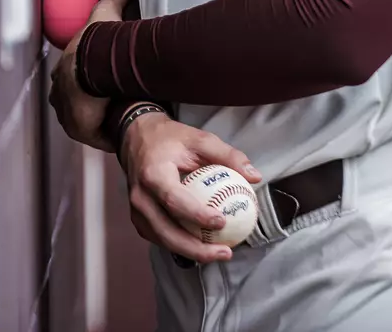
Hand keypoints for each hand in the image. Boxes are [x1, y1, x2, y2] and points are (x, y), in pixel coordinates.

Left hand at [47, 0, 131, 151]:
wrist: (92, 69)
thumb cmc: (94, 43)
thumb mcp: (104, 13)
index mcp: (65, 69)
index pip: (73, 75)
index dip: (88, 76)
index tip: (105, 78)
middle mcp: (62, 94)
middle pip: (77, 100)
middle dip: (93, 100)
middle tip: (118, 99)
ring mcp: (69, 114)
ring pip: (86, 119)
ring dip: (101, 117)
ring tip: (124, 114)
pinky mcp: (81, 130)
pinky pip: (98, 134)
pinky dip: (109, 131)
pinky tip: (124, 127)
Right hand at [118, 112, 263, 263]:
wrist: (136, 137)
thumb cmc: (169, 139)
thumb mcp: (200, 139)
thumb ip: (228, 156)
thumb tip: (255, 176)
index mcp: (153, 173)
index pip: (173, 200)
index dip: (197, 215)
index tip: (222, 221)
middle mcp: (140, 195)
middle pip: (166, 231)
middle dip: (196, 249)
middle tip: (225, 252)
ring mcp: (136, 209)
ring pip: (162, 240)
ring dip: (190, 252)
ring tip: (219, 253)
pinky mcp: (138, 218)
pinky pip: (159, 238)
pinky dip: (180, 246)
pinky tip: (202, 247)